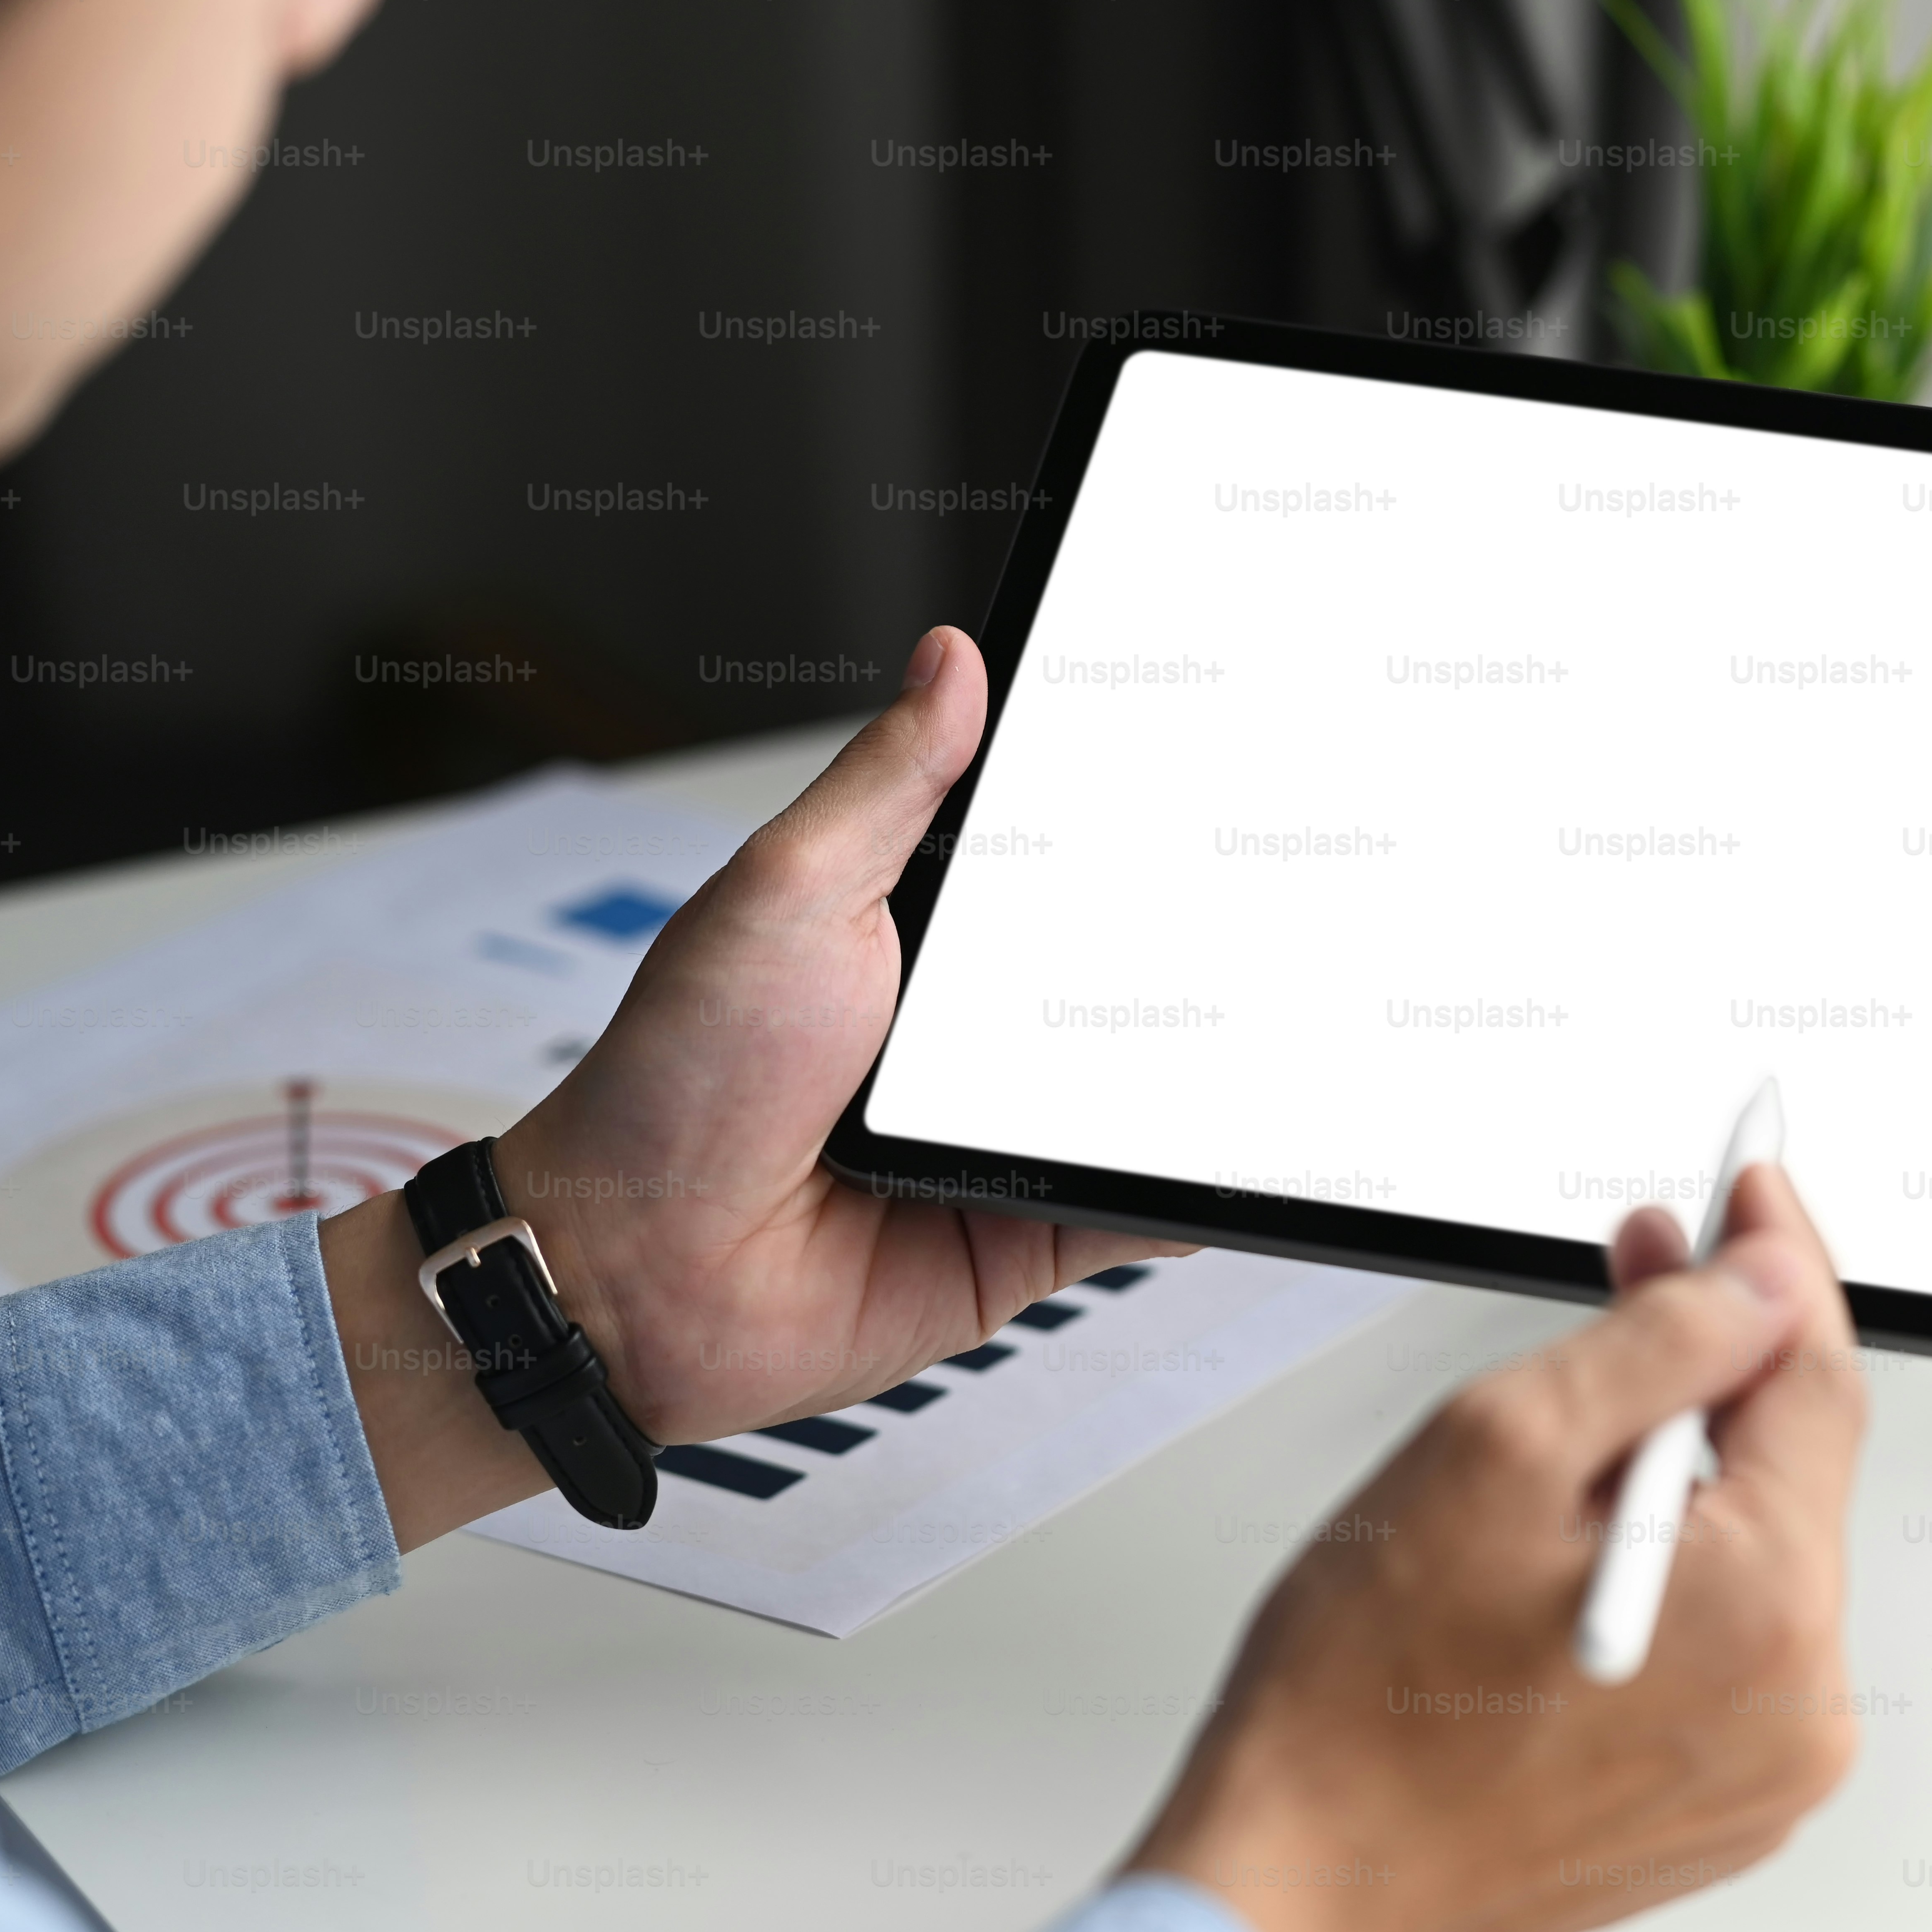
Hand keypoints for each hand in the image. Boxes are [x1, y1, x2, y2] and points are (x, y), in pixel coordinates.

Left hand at [320, 626, 1186, 1544]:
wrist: (638, 1273)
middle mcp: (973, 1033)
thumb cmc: (674, 1081)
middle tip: (1276, 887)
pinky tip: (1245, 1147)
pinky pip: (1141, 1205)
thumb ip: (886, 785)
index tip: (1211, 765)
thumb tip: (951, 658)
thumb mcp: (786, 892)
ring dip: (1206, 1065)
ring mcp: (1007, 1134)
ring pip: (1148, 1089)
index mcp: (920, 933)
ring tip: (1293, 1010)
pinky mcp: (1031, 1230)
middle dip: (1198, 941)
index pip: (1055, 857)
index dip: (1128, 817)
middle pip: (1123, 971)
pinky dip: (1193, 1186)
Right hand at [1128, 1165, 1869, 1931]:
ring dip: (1683, 1468)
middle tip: (1642, 1267)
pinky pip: (1728, 1641)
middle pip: (1791, 1464)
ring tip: (1563, 1447)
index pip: (1818, 1375)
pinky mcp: (1719, 1801)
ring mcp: (1765, 1766)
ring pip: (1754, 1550)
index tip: (1752, 1194)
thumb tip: (1765, 1285)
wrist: (1303, 1880)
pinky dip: (1673, 1571)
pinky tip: (1575, 1548)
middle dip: (1715, 1358)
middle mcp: (1797, 1702)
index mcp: (1766, 1607)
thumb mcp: (1500, 1447)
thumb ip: (1661, 1344)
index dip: (1779, 1262)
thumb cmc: (1364, 1700)